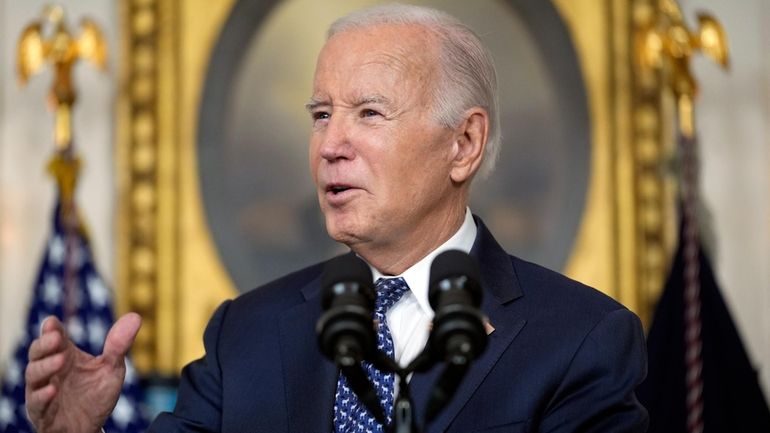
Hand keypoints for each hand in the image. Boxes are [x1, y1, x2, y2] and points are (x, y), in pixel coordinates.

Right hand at [24, 313, 141, 432]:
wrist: (89, 426)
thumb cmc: (97, 395)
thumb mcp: (112, 368)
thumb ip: (119, 345)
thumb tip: (135, 316)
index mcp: (66, 355)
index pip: (54, 337)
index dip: (51, 329)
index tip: (52, 322)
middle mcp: (50, 370)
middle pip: (38, 352)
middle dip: (44, 344)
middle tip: (55, 338)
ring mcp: (42, 390)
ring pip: (33, 375)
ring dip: (45, 366)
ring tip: (60, 360)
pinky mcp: (41, 411)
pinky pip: (35, 403)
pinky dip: (42, 395)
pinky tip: (53, 390)